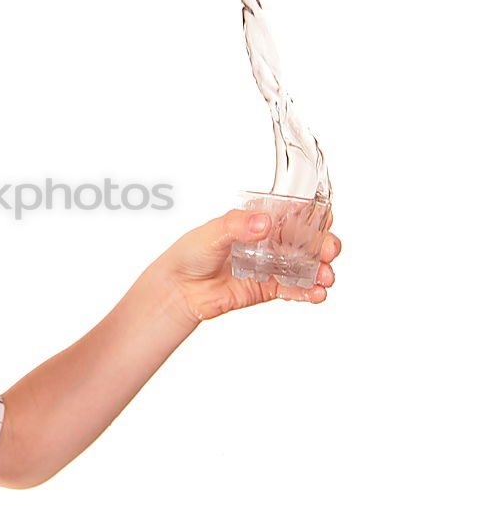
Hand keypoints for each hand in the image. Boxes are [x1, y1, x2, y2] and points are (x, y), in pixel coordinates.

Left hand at [155, 208, 341, 323]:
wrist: (179, 288)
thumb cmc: (191, 253)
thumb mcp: (211, 233)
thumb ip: (237, 226)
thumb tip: (263, 223)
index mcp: (257, 221)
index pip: (292, 214)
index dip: (313, 215)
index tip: (325, 219)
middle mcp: (269, 242)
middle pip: (306, 240)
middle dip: (324, 245)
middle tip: (330, 252)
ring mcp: (271, 266)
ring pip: (305, 266)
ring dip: (321, 271)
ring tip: (326, 278)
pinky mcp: (268, 288)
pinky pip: (294, 289)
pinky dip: (308, 292)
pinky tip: (317, 294)